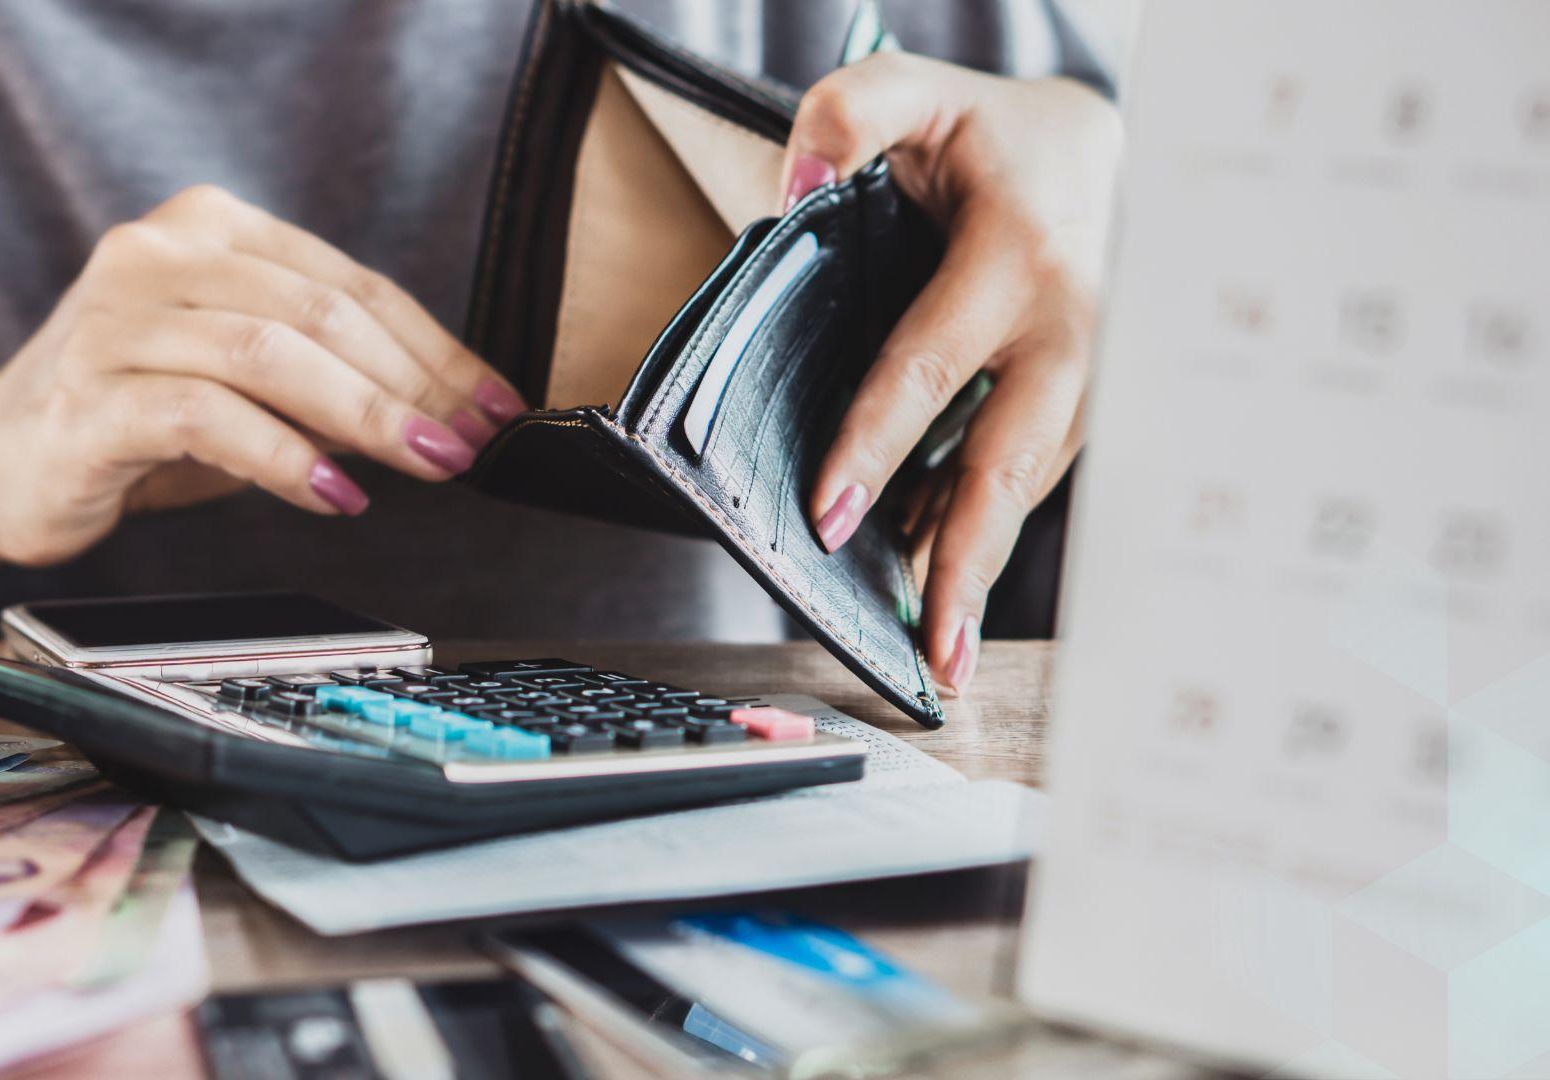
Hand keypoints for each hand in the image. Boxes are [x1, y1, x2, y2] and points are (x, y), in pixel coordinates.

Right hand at [0, 185, 526, 564]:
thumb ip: (327, 375)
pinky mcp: (90, 396)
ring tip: (423, 461)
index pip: (349, 282)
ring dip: (365, 414)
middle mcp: (157, 255)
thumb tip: (444, 411)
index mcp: (208, 229)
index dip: (435, 347)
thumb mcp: (243, 380)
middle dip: (414, 382)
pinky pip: (206, 416)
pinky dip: (284, 458)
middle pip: (319, 310)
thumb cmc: (135, 417)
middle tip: (470, 442)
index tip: (493, 404)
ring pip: (269, 352)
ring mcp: (116, 321)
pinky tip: (333, 493)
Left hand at [781, 54, 1121, 692]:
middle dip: (967, 562)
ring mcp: (1093, 373)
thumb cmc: (998, 134)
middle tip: (934, 653)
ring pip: (1024, 483)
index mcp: (1020, 255)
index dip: (876, 444)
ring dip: (974, 559)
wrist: (1108, 147)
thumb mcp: (919, 90)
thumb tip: (791, 185)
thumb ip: (849, 113)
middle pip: (1008, 463)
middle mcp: (1072, 327)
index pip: (931, 364)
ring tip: (931, 640)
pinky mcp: (1093, 401)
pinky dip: (984, 521)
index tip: (832, 514)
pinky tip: (939, 567)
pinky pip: (1032, 473)